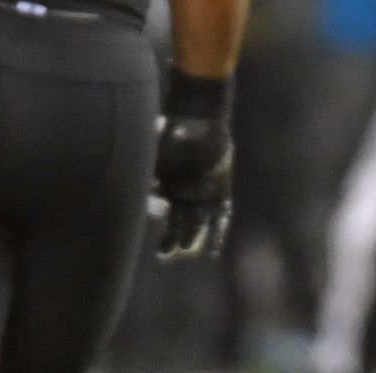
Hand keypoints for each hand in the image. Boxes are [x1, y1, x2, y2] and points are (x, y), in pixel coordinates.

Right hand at [152, 112, 232, 260]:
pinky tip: (214, 251)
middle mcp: (180, 195)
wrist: (202, 121)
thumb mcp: (166, 136)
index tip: (159, 210)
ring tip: (189, 252)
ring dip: (192, 239)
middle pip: (174, 223)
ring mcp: (201, 196)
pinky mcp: (221, 193)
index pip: (157, 206)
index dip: (156, 209)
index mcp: (164, 185)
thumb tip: (155, 147)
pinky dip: (218, 233)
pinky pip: (220, 218)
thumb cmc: (179, 128)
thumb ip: (159, 145)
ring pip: (196, 224)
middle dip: (169, 239)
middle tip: (163, 254)